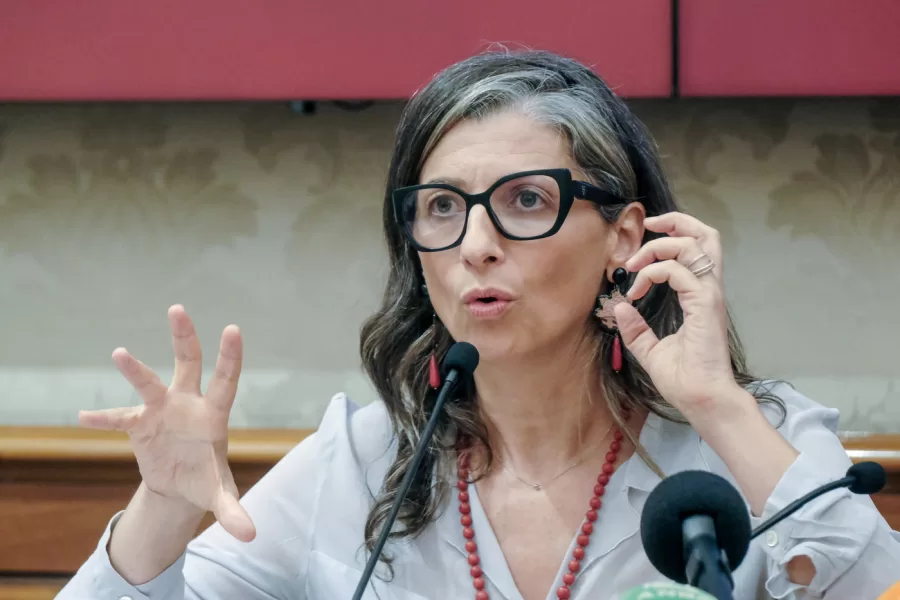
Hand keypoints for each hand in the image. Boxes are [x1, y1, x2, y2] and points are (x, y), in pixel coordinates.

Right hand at [78, 305, 255, 541]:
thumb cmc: (206, 480)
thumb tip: (251, 536)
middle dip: (184, 338)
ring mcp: (162, 411)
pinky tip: (84, 417)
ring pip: (149, 384)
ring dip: (135, 370)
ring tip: (119, 353)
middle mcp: (188, 403)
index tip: (233, 329)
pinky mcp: (139, 425)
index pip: (226, 380)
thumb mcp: (219, 496)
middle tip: (178, 309)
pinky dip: (102, 419)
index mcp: (214, 414)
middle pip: (188, 364)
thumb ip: (233, 512)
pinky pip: (118, 419)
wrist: (180, 486)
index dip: (230, 357)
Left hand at [614, 212, 745, 417]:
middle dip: (676, 221)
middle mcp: (708, 290)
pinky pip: (680, 272)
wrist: (702, 400)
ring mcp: (709, 295)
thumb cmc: (684, 380)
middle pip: (706, 235)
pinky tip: (638, 288)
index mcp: (700, 297)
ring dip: (660, 245)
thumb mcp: (651, 351)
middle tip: (648, 225)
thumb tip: (620, 306)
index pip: (695, 250)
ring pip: (696, 244)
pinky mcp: (705, 305)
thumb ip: (637, 329)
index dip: (667, 241)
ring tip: (636, 263)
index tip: (635, 262)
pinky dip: (655, 271)